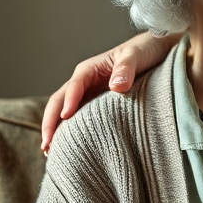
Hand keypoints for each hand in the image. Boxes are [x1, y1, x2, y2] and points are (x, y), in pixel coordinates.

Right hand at [41, 32, 176, 152]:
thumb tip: (116, 87)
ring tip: (50, 153)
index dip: (68, 101)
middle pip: (59, 102)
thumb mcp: (136, 55)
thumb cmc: (144, 50)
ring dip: (56, 130)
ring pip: (65, 112)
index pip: (73, 87)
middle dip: (51, 122)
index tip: (65, 118)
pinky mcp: (97, 105)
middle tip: (47, 145)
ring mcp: (89, 95)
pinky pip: (79, 118)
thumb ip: (126, 69)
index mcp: (89, 70)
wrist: (156, 50)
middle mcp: (84, 83)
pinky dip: (70, 131)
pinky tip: (69, 147)